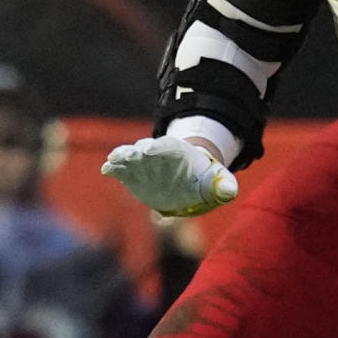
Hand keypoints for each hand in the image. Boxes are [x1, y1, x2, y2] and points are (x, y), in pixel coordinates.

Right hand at [101, 136, 237, 216]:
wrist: (188, 179)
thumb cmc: (202, 180)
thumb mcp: (216, 181)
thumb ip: (223, 185)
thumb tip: (231, 191)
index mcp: (179, 152)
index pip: (169, 146)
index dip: (160, 147)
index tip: (151, 150)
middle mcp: (157, 153)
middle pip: (146, 148)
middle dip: (139, 151)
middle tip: (132, 155)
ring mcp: (142, 162)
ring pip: (130, 155)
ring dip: (122, 156)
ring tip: (113, 161)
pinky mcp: (132, 173)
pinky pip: (120, 168)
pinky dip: (113, 168)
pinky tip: (106, 170)